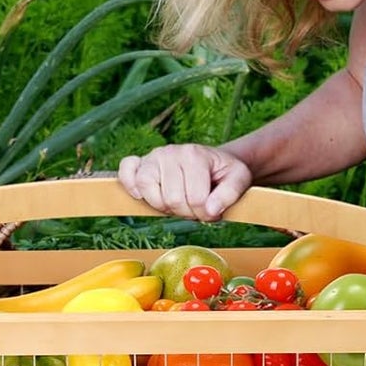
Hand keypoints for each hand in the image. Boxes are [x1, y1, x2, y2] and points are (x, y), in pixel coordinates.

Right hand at [117, 145, 252, 221]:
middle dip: (186, 212)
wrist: (212, 162)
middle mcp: (170, 152)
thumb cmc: (223, 172)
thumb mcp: (239, 178)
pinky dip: (131, 186)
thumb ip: (230, 194)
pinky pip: (126, 172)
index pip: (196, 200)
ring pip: (148, 190)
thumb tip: (210, 210)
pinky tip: (143, 195)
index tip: (212, 210)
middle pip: (172, 199)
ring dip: (163, 205)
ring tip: (176, 202)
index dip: (206, 214)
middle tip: (195, 207)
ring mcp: (152, 157)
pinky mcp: (139, 163)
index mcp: (194, 155)